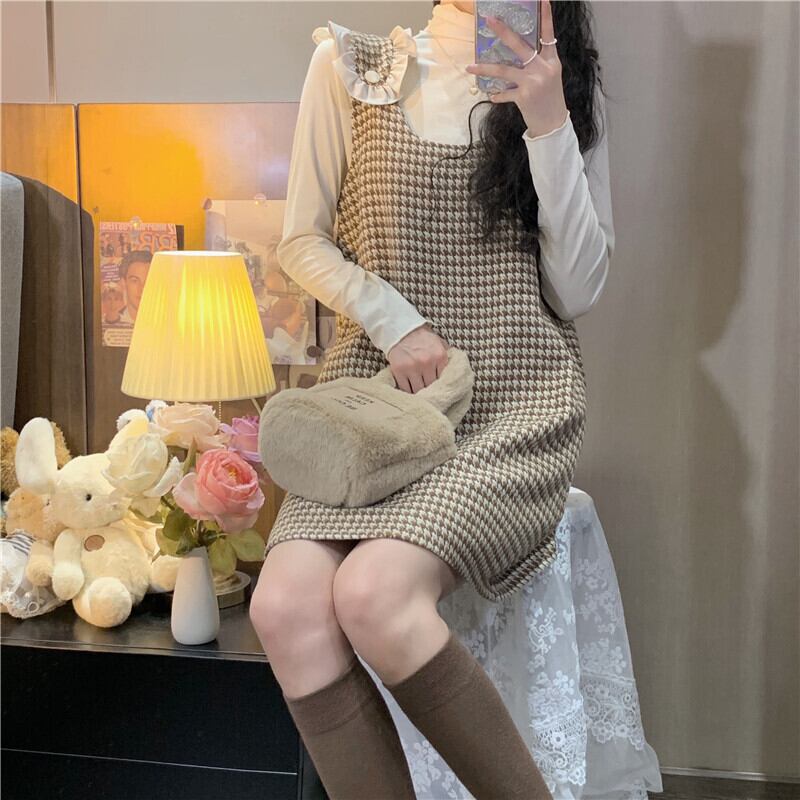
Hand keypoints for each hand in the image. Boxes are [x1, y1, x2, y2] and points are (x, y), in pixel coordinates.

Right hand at [386, 323, 449, 393]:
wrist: (402, 329)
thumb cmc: (422, 338)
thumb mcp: (439, 343)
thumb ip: (448, 357)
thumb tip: (458, 373)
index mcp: (440, 356)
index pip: (444, 380)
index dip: (441, 387)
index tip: (439, 391)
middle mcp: (427, 362)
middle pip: (431, 387)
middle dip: (430, 392)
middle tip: (429, 396)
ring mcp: (412, 367)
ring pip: (418, 390)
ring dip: (418, 393)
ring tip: (418, 395)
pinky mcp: (399, 370)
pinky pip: (405, 388)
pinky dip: (407, 392)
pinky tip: (409, 391)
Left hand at [465, 0, 567, 138]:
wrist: (553, 123)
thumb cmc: (550, 98)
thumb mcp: (550, 76)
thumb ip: (538, 63)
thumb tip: (518, 53)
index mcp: (552, 61)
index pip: (549, 34)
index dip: (546, 16)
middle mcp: (543, 68)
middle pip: (520, 45)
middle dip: (503, 31)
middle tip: (489, 20)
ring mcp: (533, 82)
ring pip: (504, 70)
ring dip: (485, 69)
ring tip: (470, 68)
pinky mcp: (524, 96)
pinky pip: (504, 93)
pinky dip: (497, 95)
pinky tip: (491, 96)